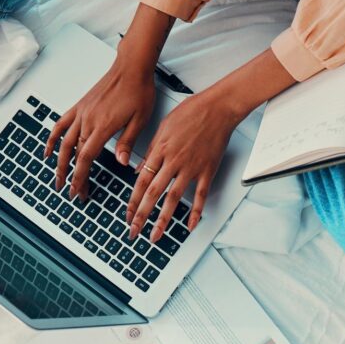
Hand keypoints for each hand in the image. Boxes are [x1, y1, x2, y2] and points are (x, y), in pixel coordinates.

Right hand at [45, 54, 154, 198]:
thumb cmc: (139, 91)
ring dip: (59, 162)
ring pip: (64, 141)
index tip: (77, 191)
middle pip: (75, 154)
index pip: (86, 158)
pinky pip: (61, 124)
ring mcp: (82, 113)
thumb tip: (121, 163)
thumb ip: (127, 142)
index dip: (80, 176)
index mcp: (103, 126)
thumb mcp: (140, 120)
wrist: (131, 67)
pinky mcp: (80, 106)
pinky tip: (48, 150)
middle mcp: (88, 120)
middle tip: (72, 192)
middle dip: (72, 175)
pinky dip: (52, 138)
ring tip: (58, 178)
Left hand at [126, 92, 239, 240]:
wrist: (217, 107)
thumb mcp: (163, 127)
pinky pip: (200, 195)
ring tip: (156, 235)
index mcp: (160, 150)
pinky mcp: (207, 170)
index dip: (133, 200)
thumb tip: (139, 168)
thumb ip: (151, 150)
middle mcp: (173, 161)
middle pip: (153, 193)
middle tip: (133, 231)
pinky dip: (195, 212)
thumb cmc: (191, 112)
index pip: (142, 181)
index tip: (127, 214)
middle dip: (141, 215)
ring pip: (173, 198)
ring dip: (163, 219)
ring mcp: (191, 167)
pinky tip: (189, 225)